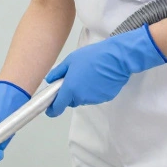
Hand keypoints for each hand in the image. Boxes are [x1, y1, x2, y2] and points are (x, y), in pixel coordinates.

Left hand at [45, 25, 166, 117]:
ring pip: (83, 98)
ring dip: (83, 91)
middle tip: (75, 76)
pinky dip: (94, 90)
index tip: (49, 108)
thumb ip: (58, 72)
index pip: (57, 107)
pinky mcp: (105, 98)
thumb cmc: (92, 56)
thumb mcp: (71, 60)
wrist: (117, 58)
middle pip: (71, 101)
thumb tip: (49, 81)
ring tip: (89, 74)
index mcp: (70, 89)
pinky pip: (95, 96)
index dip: (52, 109)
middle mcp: (81, 98)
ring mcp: (94, 99)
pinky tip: (99, 77)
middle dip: (70, 93)